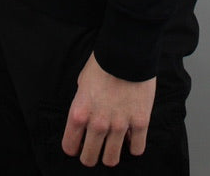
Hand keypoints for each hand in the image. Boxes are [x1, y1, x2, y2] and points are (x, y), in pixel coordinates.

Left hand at [61, 52, 155, 166]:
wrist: (127, 49)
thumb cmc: (103, 61)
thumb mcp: (83, 81)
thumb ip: (83, 103)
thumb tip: (87, 115)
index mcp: (79, 113)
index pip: (69, 147)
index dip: (74, 147)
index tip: (80, 143)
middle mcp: (97, 123)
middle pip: (89, 159)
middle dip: (91, 155)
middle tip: (97, 147)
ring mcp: (119, 125)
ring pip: (111, 160)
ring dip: (112, 154)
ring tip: (115, 144)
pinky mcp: (140, 122)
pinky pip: (137, 149)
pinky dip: (135, 146)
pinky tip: (132, 136)